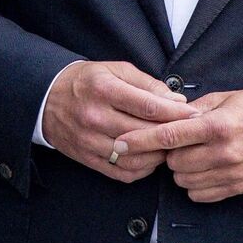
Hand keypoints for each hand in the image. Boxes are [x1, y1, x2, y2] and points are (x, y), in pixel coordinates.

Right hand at [41, 61, 199, 182]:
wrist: (46, 99)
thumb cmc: (86, 82)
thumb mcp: (114, 70)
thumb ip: (147, 84)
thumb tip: (177, 101)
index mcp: (103, 90)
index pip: (148, 106)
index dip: (176, 113)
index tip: (195, 115)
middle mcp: (95, 117)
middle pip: (144, 133)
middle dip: (171, 135)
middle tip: (189, 134)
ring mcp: (90, 141)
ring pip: (135, 156)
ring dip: (158, 155)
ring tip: (171, 147)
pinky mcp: (87, 158)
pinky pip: (122, 172)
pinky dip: (142, 169)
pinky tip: (151, 159)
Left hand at [117, 89, 242, 201]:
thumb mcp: (225, 99)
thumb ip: (192, 109)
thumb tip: (163, 115)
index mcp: (216, 125)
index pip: (169, 135)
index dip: (140, 140)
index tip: (120, 143)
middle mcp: (222, 152)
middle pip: (173, 162)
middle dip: (169, 153)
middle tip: (179, 142)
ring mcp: (230, 173)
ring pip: (183, 180)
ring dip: (181, 169)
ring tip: (193, 155)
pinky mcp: (236, 187)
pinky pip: (199, 195)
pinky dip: (194, 184)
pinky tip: (202, 169)